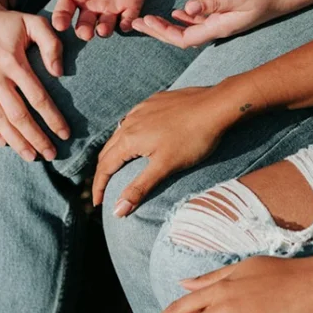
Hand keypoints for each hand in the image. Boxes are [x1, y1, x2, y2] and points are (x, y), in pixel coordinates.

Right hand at [0, 5, 69, 162]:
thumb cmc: (8, 23)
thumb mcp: (34, 23)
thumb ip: (52, 44)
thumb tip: (59, 73)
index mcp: (12, 59)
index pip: (37, 96)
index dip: (52, 118)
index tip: (65, 134)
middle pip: (17, 114)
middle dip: (36, 137)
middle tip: (51, 154)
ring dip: (15, 140)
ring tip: (31, 155)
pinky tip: (3, 143)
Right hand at [51, 0, 152, 39]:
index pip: (64, 11)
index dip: (61, 19)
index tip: (60, 24)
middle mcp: (90, 5)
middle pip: (84, 25)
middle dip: (84, 32)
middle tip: (86, 33)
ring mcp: (111, 7)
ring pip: (105, 27)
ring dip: (104, 31)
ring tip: (102, 29)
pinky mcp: (131, 5)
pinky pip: (128, 20)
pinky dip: (127, 24)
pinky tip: (126, 23)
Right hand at [92, 86, 242, 213]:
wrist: (216, 105)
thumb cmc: (193, 138)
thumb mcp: (165, 167)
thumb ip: (139, 188)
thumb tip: (117, 211)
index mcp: (129, 138)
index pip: (105, 166)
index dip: (98, 186)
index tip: (96, 203)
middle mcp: (130, 121)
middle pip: (108, 150)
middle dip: (103, 171)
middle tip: (104, 189)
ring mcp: (142, 108)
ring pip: (120, 133)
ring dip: (115, 152)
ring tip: (118, 166)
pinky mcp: (154, 101)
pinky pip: (133, 119)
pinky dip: (129, 134)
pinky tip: (138, 138)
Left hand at [132, 0, 298, 48]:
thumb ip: (214, 2)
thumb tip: (186, 9)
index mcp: (220, 28)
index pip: (183, 38)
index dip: (161, 33)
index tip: (144, 22)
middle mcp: (220, 29)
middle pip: (182, 37)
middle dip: (158, 32)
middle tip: (137, 22)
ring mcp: (224, 23)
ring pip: (190, 30)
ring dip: (169, 26)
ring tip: (149, 19)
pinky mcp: (229, 14)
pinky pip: (201, 21)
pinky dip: (186, 18)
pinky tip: (178, 12)